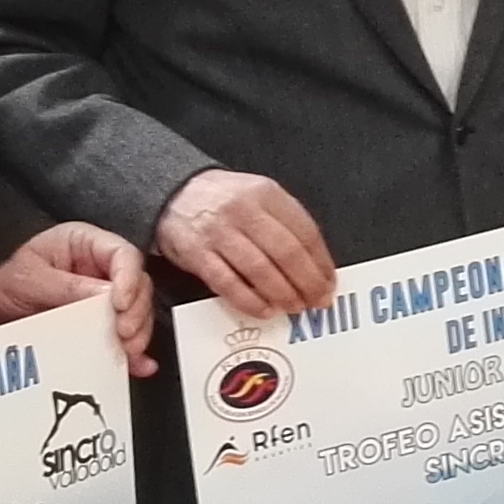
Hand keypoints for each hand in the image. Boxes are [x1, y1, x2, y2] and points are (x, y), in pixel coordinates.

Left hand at [0, 221, 159, 375]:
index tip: (121, 304)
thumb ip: (67, 286)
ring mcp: (103, 299)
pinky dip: (133, 355)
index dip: (130, 279)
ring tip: (126, 351)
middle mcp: (101, 269)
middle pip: (138, 287)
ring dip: (136, 335)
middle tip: (123, 334)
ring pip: (136, 314)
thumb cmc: (2, 278)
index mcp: (86, 244)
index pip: (123, 255)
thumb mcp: (29, 278)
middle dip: (136, 314)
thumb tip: (106, 297)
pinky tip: (137, 365)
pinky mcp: (100, 325)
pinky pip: (124, 338)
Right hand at [156, 168, 334, 317]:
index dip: (321, 263)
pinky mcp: (197, 254)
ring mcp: (219, 232)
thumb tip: (316, 264)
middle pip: (287, 253)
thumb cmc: (225, 201)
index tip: (330, 283)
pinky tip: (264, 310)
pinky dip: (250, 301)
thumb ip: (286, 223)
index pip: (304, 232)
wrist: (174, 193)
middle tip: (318, 301)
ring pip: (260, 270)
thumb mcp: (260, 196)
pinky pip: (228, 283)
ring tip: (295, 307)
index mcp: (266, 194)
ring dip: (283, 295)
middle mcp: (244, 210)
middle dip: (308, 283)